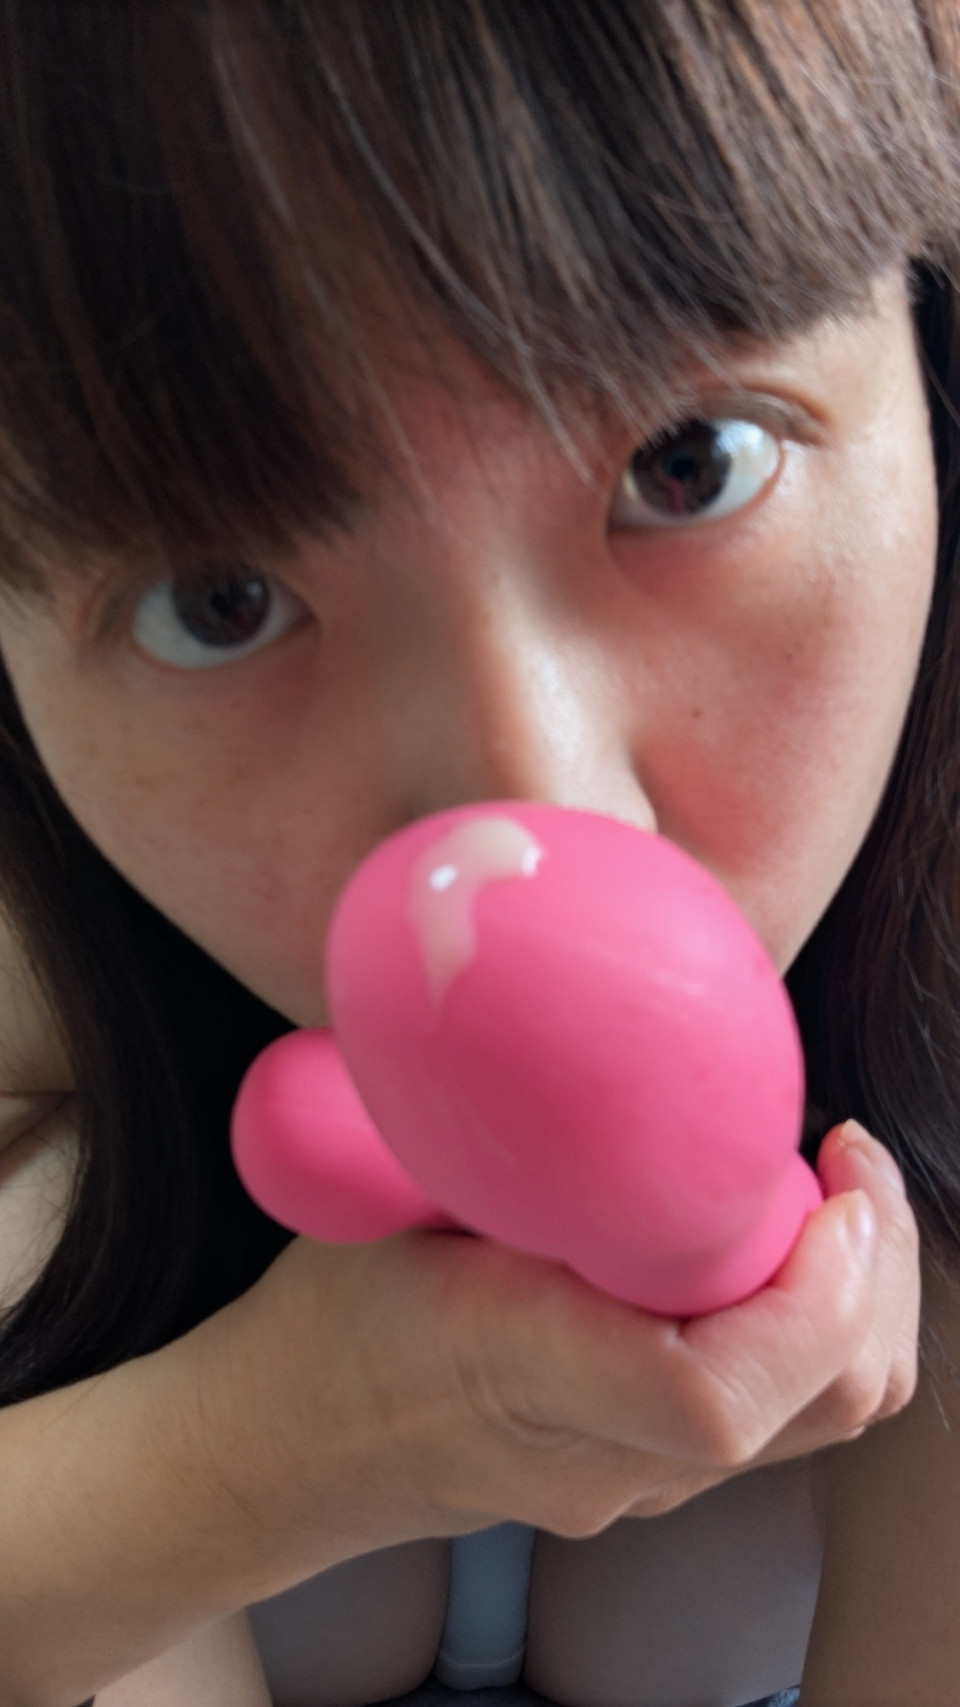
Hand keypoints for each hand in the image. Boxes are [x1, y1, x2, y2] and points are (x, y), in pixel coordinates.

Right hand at [201, 1118, 917, 1574]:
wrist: (287, 1449)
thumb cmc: (329, 1316)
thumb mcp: (388, 1193)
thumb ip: (495, 1123)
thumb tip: (578, 991)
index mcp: (528, 1377)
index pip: (718, 1398)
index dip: (814, 1290)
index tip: (828, 1172)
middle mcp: (606, 1456)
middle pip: (823, 1403)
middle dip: (875, 1266)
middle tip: (847, 1158)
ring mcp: (639, 1482)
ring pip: (823, 1412)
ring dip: (856, 1292)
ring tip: (826, 1190)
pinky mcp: (652, 1475)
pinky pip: (783, 1411)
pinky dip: (814, 1320)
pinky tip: (769, 1239)